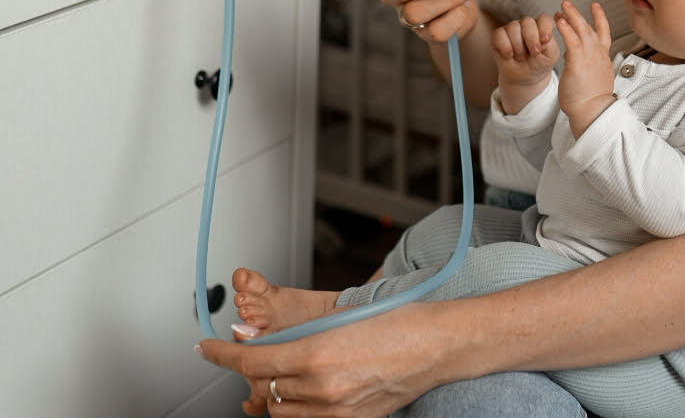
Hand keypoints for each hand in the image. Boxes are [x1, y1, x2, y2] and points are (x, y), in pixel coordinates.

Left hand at [196, 310, 442, 416]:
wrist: (436, 345)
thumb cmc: (398, 322)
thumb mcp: (342, 317)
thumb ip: (298, 334)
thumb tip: (260, 342)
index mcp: (318, 354)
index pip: (252, 360)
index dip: (223, 355)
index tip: (207, 348)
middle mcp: (322, 388)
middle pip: (262, 387)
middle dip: (254, 371)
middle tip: (258, 353)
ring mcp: (335, 412)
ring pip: (279, 410)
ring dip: (274, 392)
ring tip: (286, 372)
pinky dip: (297, 407)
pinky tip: (305, 391)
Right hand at [492, 14, 558, 112]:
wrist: (524, 78)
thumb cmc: (539, 65)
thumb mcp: (550, 56)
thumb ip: (550, 44)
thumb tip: (542, 37)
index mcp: (541, 27)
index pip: (544, 19)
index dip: (544, 27)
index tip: (545, 40)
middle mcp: (527, 25)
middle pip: (527, 21)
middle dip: (531, 39)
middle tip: (534, 53)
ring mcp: (512, 29)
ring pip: (513, 27)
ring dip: (518, 46)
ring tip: (521, 57)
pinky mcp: (499, 36)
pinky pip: (499, 34)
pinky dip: (505, 46)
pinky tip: (510, 55)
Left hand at [553, 0, 615, 136]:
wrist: (592, 112)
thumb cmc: (591, 101)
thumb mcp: (592, 79)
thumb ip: (585, 65)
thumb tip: (574, 58)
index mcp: (602, 58)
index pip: (603, 33)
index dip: (599, 18)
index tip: (595, 5)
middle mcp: (598, 55)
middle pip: (590, 28)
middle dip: (578, 13)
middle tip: (567, 2)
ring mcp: (589, 58)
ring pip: (581, 31)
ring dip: (571, 16)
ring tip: (561, 6)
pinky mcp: (578, 64)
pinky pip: (572, 42)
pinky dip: (566, 30)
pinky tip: (559, 21)